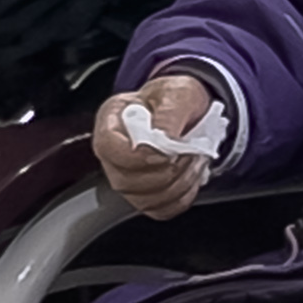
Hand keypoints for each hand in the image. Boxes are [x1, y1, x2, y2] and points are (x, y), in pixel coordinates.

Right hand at [93, 68, 224, 215]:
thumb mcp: (177, 93)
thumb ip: (169, 114)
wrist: (189, 111)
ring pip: (143, 200)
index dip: (138, 156)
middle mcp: (113, 153)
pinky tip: (191, 176)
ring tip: (194, 161)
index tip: (167, 152)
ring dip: (178, 184)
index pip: (108, 147)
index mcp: (111, 121)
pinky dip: (182, 197)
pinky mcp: (145, 194)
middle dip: (165, 172)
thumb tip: (164, 139)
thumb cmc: (175, 99)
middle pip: (124, 181)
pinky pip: (160, 209)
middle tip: (190, 153)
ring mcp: (126, 176)